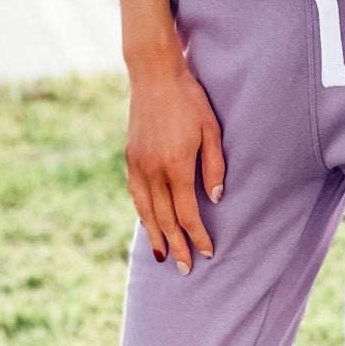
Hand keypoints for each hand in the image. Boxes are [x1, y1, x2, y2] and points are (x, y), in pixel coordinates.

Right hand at [125, 43, 225, 273]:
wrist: (154, 75)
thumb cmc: (190, 100)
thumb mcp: (211, 131)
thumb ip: (214, 167)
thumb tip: (215, 199)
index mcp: (176, 166)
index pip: (187, 214)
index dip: (198, 236)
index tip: (207, 252)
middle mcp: (153, 171)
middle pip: (165, 219)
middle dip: (176, 246)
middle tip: (185, 269)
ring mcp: (137, 165)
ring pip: (146, 211)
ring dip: (156, 236)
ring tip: (163, 256)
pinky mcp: (130, 158)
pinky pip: (135, 194)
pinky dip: (142, 213)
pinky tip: (148, 223)